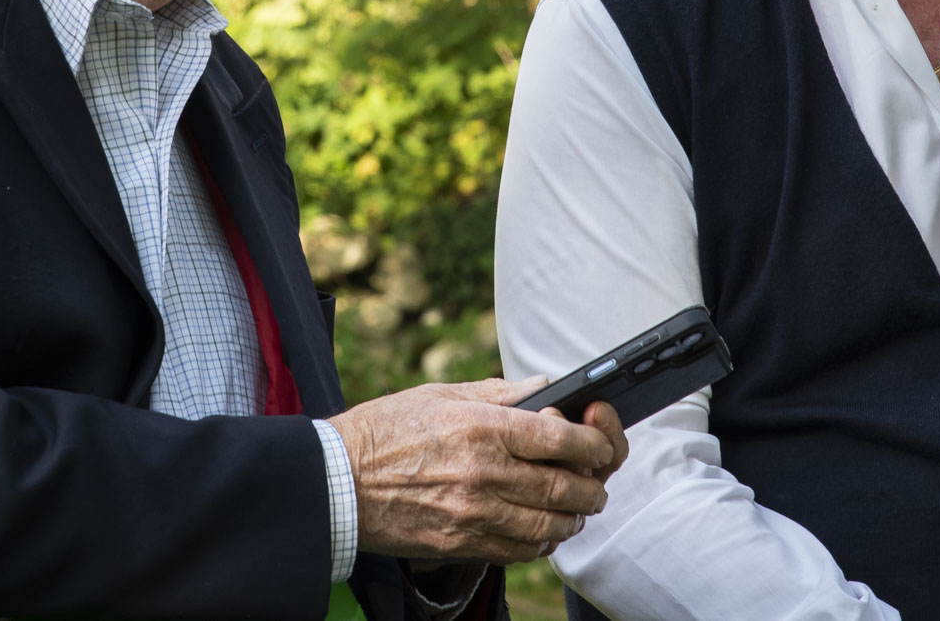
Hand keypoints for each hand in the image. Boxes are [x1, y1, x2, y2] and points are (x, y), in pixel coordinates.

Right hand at [329, 376, 622, 563]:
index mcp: (482, 426)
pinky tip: (545, 533)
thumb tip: (546, 389)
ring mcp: (473, 512)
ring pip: (547, 524)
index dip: (594, 441)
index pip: (560, 437)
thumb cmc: (386, 430)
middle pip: (563, 486)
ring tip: (577, 510)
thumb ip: (500, 393)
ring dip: (573, 518)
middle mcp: (483, 471)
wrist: (337, 480)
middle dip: (593, 487)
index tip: (601, 443)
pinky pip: (518, 550)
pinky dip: (542, 544)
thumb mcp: (442, 394)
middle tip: (598, 484)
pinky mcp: (461, 542)